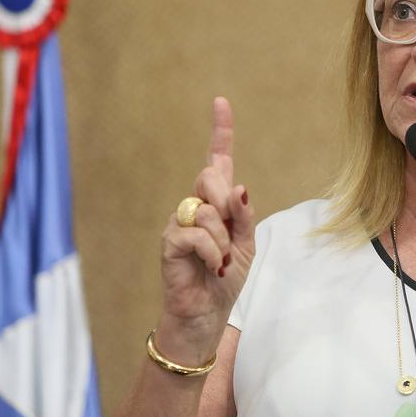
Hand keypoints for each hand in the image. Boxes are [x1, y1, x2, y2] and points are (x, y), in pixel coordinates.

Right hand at [155, 97, 254, 363]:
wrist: (207, 314)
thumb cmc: (225, 278)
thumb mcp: (246, 245)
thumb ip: (244, 216)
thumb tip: (240, 187)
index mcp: (217, 203)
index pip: (217, 160)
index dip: (220, 131)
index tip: (221, 102)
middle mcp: (195, 206)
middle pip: (211, 178)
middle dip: (229, 205)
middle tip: (231, 238)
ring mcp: (179, 222)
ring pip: (207, 209)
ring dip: (223, 241)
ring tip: (219, 262)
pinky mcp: (169, 242)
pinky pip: (196, 232)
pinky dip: (212, 251)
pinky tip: (211, 267)